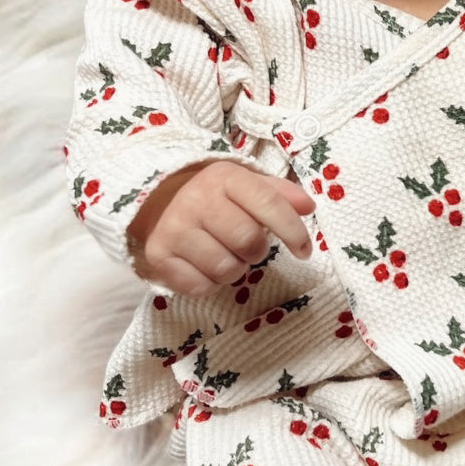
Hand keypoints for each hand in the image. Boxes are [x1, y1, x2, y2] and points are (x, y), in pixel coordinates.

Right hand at [127, 160, 314, 295]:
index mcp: (224, 177)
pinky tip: (202, 265)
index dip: (294, 231)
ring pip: (226, 269)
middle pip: (249, 242)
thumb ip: (279, 194)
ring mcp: (174, 229)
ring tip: (223, 253)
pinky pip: (200, 287)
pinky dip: (209, 283)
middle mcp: (197, 200)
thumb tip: (308, 206)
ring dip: (233, 269)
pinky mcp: (159, 256)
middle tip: (247, 246)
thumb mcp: (245, 185)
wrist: (156, 202)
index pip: (269, 203)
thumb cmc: (214, 197)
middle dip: (256, 251)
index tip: (304, 250)